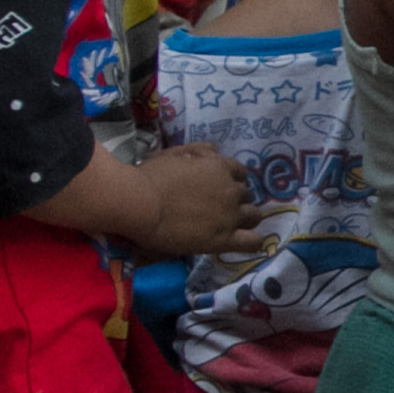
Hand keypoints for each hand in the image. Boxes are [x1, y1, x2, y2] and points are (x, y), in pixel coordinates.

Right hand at [135, 144, 263, 257]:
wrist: (139, 204)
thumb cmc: (151, 177)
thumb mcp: (174, 154)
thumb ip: (197, 150)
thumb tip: (214, 149)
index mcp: (219, 168)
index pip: (239, 172)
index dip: (231, 180)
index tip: (220, 188)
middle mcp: (230, 190)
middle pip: (245, 195)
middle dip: (236, 199)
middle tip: (219, 208)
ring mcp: (230, 216)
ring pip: (254, 216)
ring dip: (246, 218)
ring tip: (232, 225)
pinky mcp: (224, 239)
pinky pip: (252, 242)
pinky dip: (253, 242)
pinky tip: (246, 242)